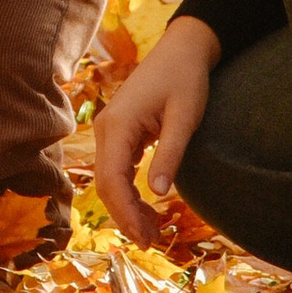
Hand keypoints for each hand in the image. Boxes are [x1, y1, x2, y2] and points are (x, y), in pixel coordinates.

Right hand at [92, 16, 218, 247]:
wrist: (182, 50)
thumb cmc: (186, 79)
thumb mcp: (184, 118)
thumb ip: (169, 154)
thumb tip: (157, 194)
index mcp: (118, 124)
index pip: (112, 179)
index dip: (125, 212)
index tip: (144, 237)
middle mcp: (106, 128)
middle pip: (105, 184)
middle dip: (125, 216)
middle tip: (152, 242)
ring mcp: (110, 129)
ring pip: (108, 179)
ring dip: (126, 207)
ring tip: (152, 231)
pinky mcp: (119, 132)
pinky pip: (116, 168)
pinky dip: (128, 191)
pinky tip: (147, 207)